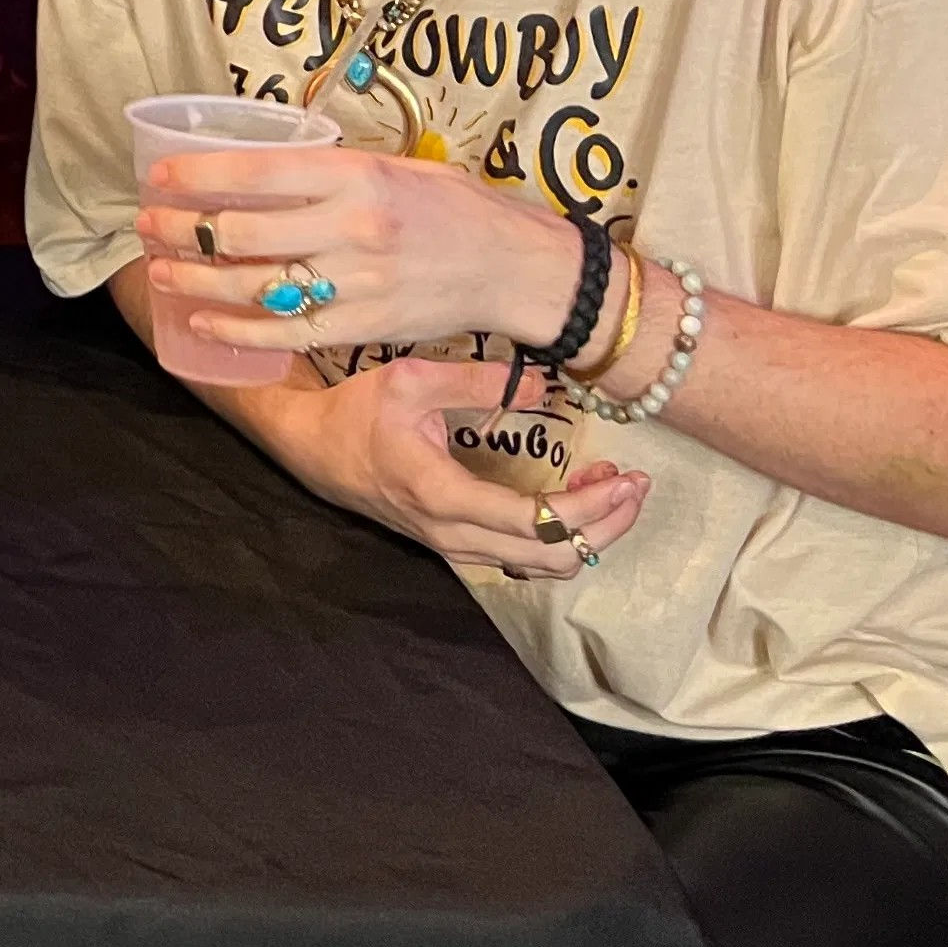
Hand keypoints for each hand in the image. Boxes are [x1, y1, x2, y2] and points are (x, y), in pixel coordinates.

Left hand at [133, 143, 588, 360]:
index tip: (158, 176)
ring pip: (254, 286)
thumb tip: (260, 168)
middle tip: (148, 225)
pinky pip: (286, 333)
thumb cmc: (453, 207)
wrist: (516, 267)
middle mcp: (351, 227)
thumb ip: (330, 169)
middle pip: (241, 232)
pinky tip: (204, 324)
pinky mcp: (364, 326)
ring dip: (196, 281)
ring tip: (162, 272)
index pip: (256, 172)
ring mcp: (357, 282)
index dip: (196, 175)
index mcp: (356, 176)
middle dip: (182, 229)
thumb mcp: (394, 165)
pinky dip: (238, 331)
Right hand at [277, 355, 649, 580]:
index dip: (589, 507)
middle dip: (605, 525)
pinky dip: (560, 539)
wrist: (312, 448)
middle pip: (552, 556)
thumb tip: (544, 386)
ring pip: (542, 567)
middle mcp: (453, 535)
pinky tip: (573, 503)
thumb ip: (475, 380)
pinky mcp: (456, 547)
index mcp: (443, 496)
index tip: (624, 476)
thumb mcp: (408, 379)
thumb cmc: (357, 412)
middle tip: (635, 484)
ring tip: (610, 489)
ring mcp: (455, 548)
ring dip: (586, 534)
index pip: (535, 522)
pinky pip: (524, 560)